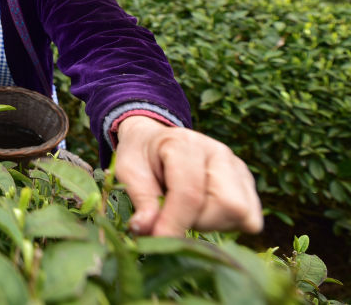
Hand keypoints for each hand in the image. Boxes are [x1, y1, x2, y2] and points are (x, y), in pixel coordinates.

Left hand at [114, 115, 262, 236]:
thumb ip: (140, 199)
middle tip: (173, 216)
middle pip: (228, 205)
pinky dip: (227, 224)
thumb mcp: (128, 171)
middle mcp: (219, 152)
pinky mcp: (247, 183)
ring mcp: (238, 167)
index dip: (174, 223)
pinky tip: (203, 213)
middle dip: (198, 222)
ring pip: (243, 213)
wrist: (154, 140)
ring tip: (188, 212)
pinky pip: (251, 218)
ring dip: (213, 224)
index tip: (158, 240)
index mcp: (186, 144)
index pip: (190, 193)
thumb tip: (145, 229)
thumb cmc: (141, 156)